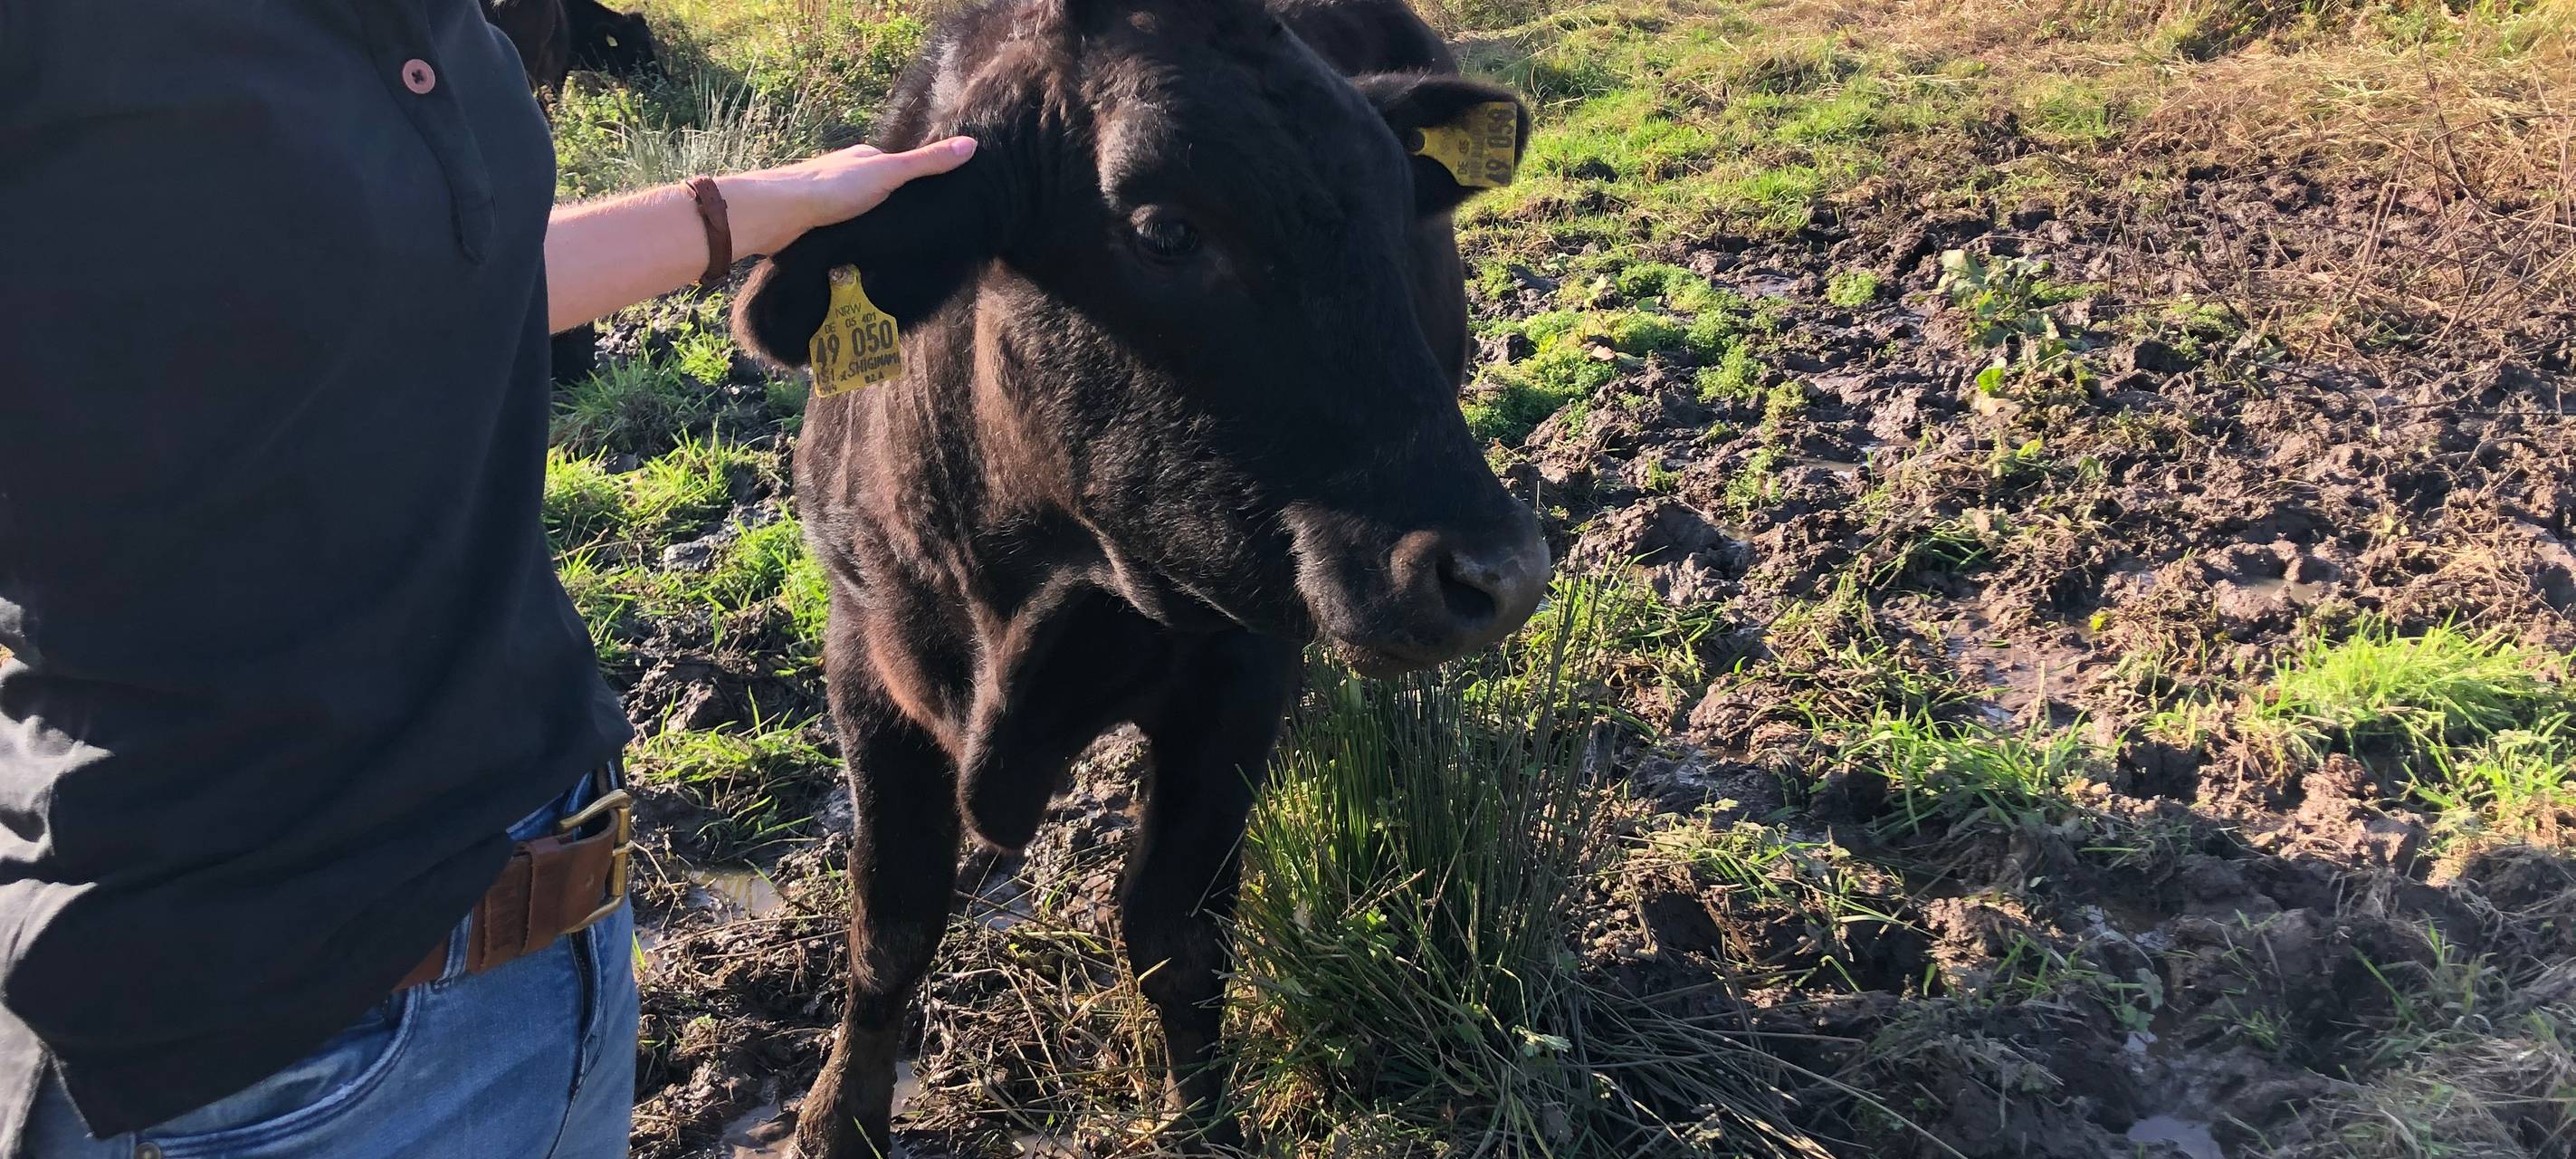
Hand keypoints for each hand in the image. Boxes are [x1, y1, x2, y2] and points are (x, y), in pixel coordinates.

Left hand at [724, 138, 978, 258]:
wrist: (778, 213)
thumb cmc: (833, 188)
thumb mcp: (889, 173)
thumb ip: (926, 163)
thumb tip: (972, 145)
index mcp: (863, 158)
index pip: (898, 168)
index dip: (917, 184)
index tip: (938, 204)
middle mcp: (844, 175)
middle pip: (878, 192)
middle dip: (893, 209)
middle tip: (917, 234)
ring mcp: (827, 200)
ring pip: (859, 213)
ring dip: (872, 228)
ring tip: (893, 251)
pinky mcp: (815, 224)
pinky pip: (843, 232)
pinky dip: (854, 240)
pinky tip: (861, 257)